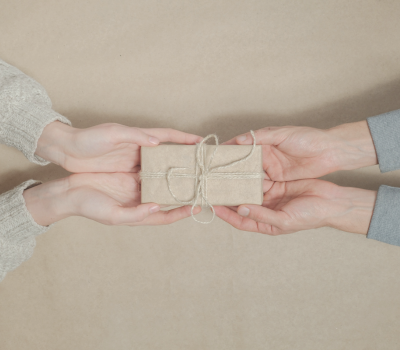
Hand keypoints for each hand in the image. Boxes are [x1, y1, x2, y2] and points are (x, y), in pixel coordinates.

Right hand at [23, 172, 199, 226]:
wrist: (69, 192)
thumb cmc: (89, 207)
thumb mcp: (113, 215)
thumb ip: (136, 214)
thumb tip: (157, 207)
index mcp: (139, 213)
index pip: (166, 216)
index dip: (182, 213)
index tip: (198, 206)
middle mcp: (140, 200)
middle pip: (166, 198)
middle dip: (181, 192)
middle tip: (199, 184)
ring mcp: (134, 187)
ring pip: (159, 182)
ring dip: (171, 177)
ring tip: (188, 168)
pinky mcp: (127, 175)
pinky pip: (147, 170)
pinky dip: (157, 166)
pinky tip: (166, 158)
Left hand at [35, 122, 201, 172]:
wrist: (67, 151)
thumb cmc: (89, 139)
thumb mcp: (112, 134)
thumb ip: (136, 136)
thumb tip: (159, 142)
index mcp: (139, 137)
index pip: (168, 136)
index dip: (185, 138)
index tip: (201, 142)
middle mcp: (139, 150)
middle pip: (167, 154)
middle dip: (184, 159)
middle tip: (200, 167)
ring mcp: (133, 163)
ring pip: (159, 169)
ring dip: (172, 174)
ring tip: (188, 183)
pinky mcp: (125, 174)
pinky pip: (146, 180)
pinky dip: (157, 184)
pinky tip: (164, 192)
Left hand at [214, 179, 375, 234]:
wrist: (332, 201)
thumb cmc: (310, 216)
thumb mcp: (284, 220)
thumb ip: (261, 215)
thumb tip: (240, 209)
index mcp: (265, 223)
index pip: (240, 220)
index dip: (226, 214)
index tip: (213, 206)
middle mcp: (265, 210)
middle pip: (241, 204)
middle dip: (229, 197)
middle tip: (214, 187)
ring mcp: (271, 196)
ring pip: (249, 189)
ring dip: (238, 183)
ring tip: (224, 174)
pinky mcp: (277, 183)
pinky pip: (260, 178)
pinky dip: (251, 174)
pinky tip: (242, 167)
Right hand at [224, 121, 376, 180]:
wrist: (331, 152)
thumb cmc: (308, 139)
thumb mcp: (283, 134)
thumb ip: (261, 137)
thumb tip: (239, 140)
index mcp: (263, 143)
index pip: (238, 148)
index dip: (225, 153)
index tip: (210, 158)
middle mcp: (264, 157)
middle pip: (241, 165)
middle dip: (227, 171)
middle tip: (212, 179)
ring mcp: (271, 170)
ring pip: (249, 178)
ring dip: (237, 183)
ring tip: (222, 190)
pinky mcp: (278, 181)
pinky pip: (261, 187)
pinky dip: (251, 191)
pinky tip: (241, 196)